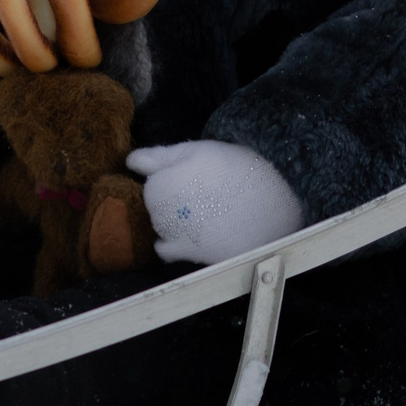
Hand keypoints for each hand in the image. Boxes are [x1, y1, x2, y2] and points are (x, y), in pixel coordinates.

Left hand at [127, 140, 304, 266]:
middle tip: (200, 191)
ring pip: (160, 227)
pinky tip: (191, 234)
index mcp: (159, 186)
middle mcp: (162, 215)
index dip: (169, 176)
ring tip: (204, 209)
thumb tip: (130, 162)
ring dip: (172, 220)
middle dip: (169, 199)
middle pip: (153, 207)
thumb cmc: (236, 167)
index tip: (190, 174)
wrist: (275, 198)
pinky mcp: (193, 256)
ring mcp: (176, 238)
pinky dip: (173, 244)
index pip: (150, 183)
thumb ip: (157, 156)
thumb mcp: (195, 150)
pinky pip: (167, 252)